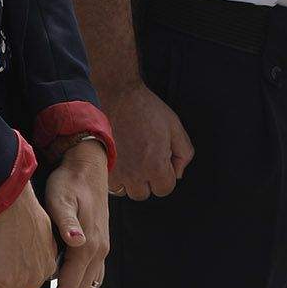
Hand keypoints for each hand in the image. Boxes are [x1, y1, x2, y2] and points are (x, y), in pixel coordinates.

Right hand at [0, 183, 58, 287]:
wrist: (7, 200)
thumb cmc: (20, 206)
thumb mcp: (41, 227)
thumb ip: (39, 245)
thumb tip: (25, 248)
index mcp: (48, 262)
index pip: (33, 283)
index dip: (17, 279)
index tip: (6, 275)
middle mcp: (36, 275)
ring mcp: (17, 280)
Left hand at [35, 142, 111, 287]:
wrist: (88, 166)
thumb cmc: (69, 181)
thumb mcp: (60, 196)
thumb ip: (65, 221)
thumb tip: (74, 242)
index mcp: (87, 244)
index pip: (69, 285)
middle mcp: (98, 250)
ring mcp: (102, 249)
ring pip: (89, 287)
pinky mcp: (100, 244)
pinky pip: (92, 277)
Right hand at [103, 82, 191, 200]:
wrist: (118, 94)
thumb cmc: (146, 108)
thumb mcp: (175, 127)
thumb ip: (184, 153)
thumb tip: (178, 173)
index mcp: (156, 166)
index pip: (165, 189)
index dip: (165, 174)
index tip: (160, 159)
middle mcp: (135, 173)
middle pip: (144, 193)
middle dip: (147, 179)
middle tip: (143, 158)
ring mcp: (116, 170)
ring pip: (125, 190)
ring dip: (129, 180)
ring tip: (129, 159)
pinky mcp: (102, 163)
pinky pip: (109, 182)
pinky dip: (114, 175)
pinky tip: (118, 159)